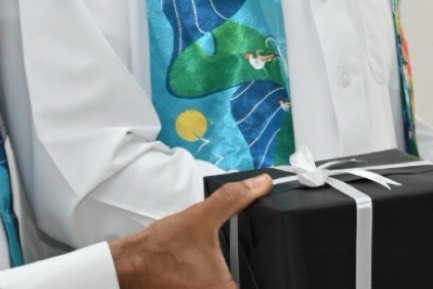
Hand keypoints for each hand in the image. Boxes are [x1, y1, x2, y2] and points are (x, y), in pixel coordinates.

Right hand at [110, 173, 272, 288]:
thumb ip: (233, 199)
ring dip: (234, 274)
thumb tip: (262, 183)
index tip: (276, 262)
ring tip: (238, 258)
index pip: (258, 285)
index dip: (269, 275)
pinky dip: (219, 278)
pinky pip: (214, 286)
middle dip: (254, 272)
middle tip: (262, 256)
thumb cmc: (161, 248)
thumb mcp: (201, 218)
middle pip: (247, 284)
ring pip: (228, 285)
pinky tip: (218, 265)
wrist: (126, 264)